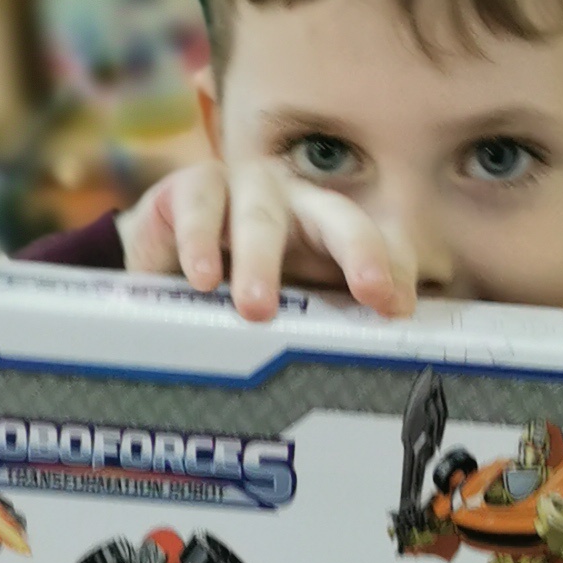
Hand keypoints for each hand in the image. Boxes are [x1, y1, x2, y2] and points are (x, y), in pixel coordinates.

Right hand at [118, 158, 414, 323]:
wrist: (164, 263)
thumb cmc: (239, 289)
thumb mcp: (287, 312)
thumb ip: (324, 330)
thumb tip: (364, 375)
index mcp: (333, 233)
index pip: (379, 244)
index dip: (395, 270)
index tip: (399, 309)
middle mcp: (298, 204)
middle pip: (339, 218)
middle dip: (360, 251)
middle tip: (372, 291)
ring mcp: (246, 190)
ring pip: (262, 219)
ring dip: (262, 264)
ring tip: (257, 310)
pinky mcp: (193, 187)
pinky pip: (199, 205)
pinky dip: (199, 242)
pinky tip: (202, 279)